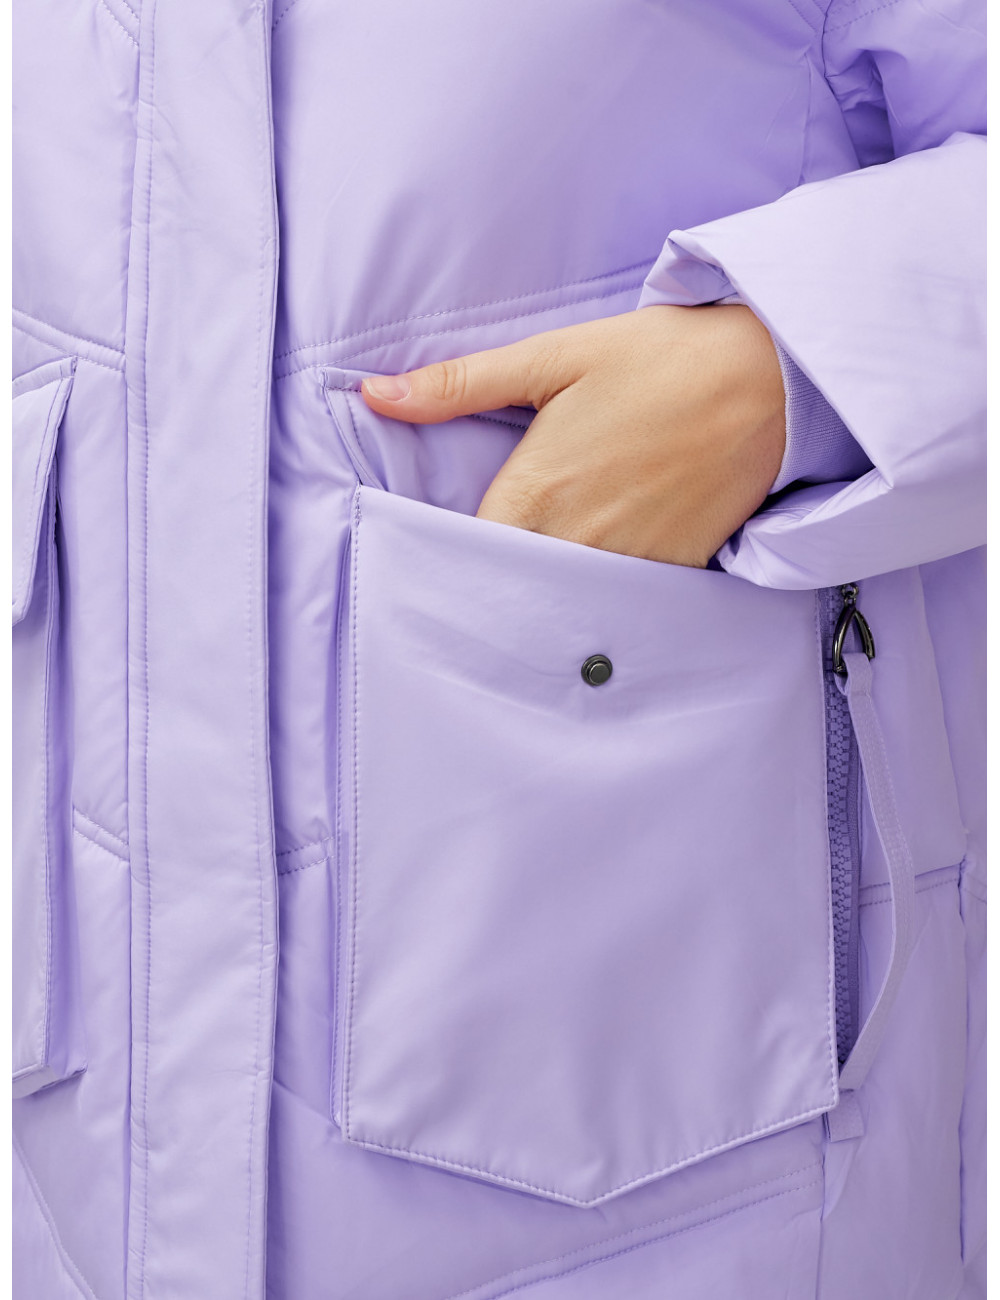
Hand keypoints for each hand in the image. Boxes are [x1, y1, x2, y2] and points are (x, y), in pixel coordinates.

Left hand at [361, 304, 785, 567]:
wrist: (770, 379)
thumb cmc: (658, 359)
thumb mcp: (553, 358)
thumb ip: (459, 384)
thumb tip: (373, 394)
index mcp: (535, 492)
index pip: (465, 555)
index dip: (447, 559)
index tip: (432, 564)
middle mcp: (576, 541)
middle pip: (511, 587)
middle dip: (492, 586)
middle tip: (476, 586)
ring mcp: (628, 563)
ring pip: (564, 602)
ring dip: (544, 597)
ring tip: (529, 592)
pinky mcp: (673, 571)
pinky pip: (620, 602)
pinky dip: (601, 598)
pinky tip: (592, 585)